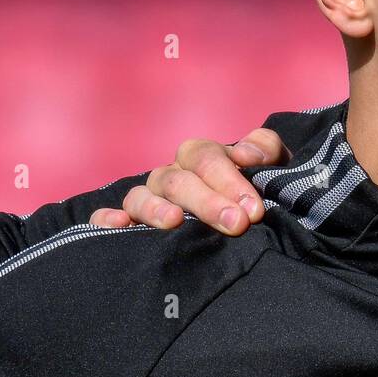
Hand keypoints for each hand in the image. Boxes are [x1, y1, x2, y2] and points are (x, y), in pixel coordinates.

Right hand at [89, 128, 288, 235]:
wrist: (246, 223)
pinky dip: (107, 220)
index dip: (229, 180)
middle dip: (207, 202)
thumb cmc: (256, 195)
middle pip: (178, 180)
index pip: (206, 158)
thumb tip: (247, 155)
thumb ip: (266, 151)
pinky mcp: (130, 225)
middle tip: (236, 223)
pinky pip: (106, 218)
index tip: (254, 209)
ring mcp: (147, 200)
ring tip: (174, 222)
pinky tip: (118, 225)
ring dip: (155, 208)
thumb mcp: (271, 169)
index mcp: (200, 158)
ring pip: (139, 196)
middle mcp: (171, 176)